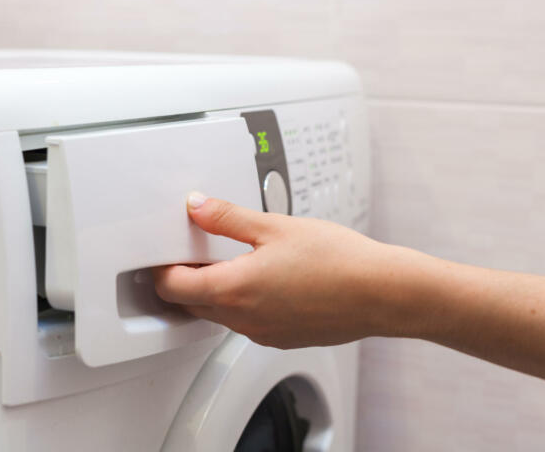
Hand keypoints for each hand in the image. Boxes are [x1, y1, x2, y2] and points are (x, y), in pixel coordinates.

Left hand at [153, 192, 398, 348]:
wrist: (382, 293)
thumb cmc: (339, 261)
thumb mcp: (275, 226)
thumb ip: (227, 217)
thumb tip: (197, 207)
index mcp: (234, 289)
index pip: (173, 287)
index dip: (161, 269)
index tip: (164, 254)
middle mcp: (243, 319)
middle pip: (190, 303)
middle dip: (183, 280)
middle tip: (193, 251)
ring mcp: (261, 333)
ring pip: (216, 315)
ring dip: (211, 291)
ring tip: (229, 260)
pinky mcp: (279, 338)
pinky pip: (243, 323)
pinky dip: (237, 303)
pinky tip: (259, 280)